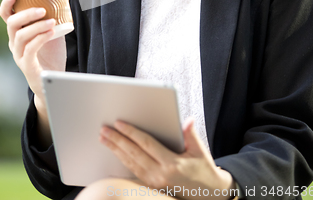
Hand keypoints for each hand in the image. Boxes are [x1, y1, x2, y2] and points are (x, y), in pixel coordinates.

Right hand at [0, 0, 66, 103]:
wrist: (55, 78)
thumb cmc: (52, 53)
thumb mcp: (54, 29)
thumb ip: (57, 13)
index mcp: (18, 32)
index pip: (6, 16)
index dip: (7, 5)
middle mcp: (15, 42)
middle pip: (12, 24)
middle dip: (26, 14)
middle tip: (42, 9)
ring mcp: (19, 54)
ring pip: (21, 36)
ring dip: (37, 26)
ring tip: (52, 21)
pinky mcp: (27, 65)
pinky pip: (30, 50)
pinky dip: (40, 39)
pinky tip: (51, 33)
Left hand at [99, 118, 234, 198]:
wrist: (209, 194)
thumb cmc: (204, 169)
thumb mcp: (200, 150)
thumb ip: (191, 134)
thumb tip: (187, 120)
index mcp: (172, 164)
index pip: (146, 144)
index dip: (131, 133)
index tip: (119, 123)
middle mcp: (160, 175)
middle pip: (133, 154)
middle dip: (117, 140)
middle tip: (104, 130)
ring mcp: (154, 183)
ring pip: (130, 164)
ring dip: (116, 150)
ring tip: (104, 139)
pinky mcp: (152, 187)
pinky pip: (133, 172)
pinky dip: (122, 162)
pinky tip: (115, 154)